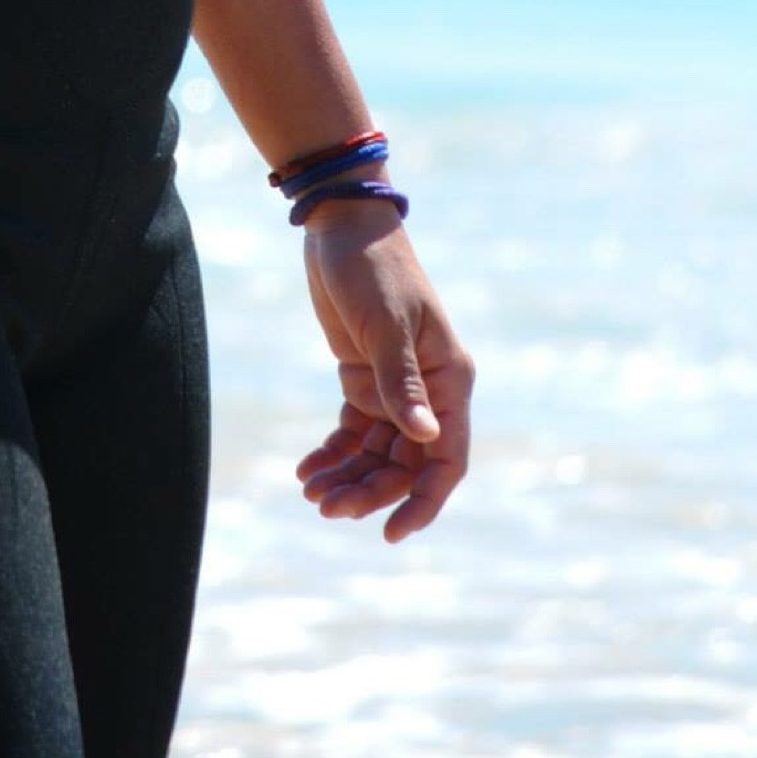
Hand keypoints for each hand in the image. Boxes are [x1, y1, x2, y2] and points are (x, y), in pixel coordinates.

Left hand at [296, 202, 474, 542]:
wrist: (340, 224)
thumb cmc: (372, 267)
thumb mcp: (385, 325)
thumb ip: (402, 383)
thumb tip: (426, 438)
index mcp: (449, 379)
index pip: (447, 458)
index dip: (425, 500)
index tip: (391, 532)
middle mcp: (428, 389)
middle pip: (406, 464)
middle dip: (370, 491)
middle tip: (326, 507)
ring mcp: (395, 386)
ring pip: (377, 453)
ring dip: (348, 477)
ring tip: (311, 492)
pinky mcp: (363, 377)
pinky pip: (353, 431)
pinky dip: (334, 453)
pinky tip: (307, 469)